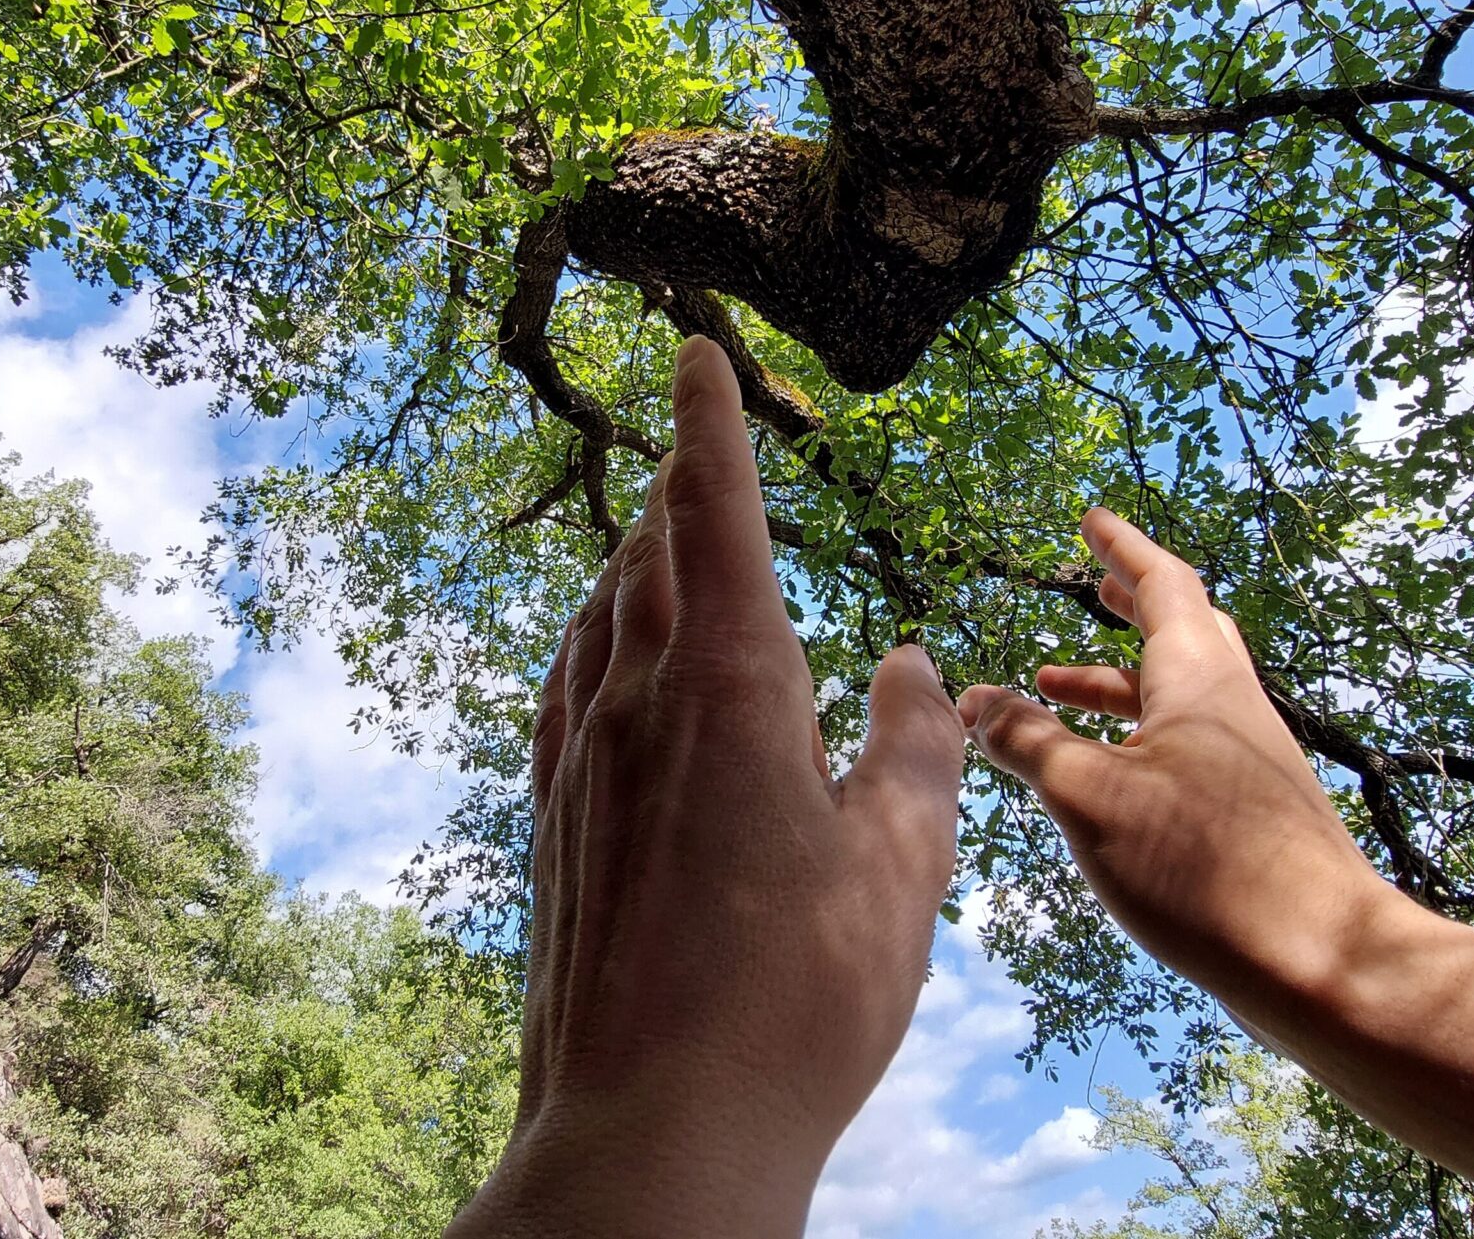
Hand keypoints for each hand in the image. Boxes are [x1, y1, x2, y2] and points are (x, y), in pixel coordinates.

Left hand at [449, 337, 964, 1237]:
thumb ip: (918, 748)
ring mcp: (580, 763)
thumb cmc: (798, 1000)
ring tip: (664, 536)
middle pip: (650, 553)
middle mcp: (638, 703)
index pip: (714, 513)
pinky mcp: (555, 823)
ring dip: (636, 561)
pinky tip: (608, 662)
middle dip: (679, 484)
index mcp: (732, 688)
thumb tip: (918, 663)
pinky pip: (569, 692)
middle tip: (696, 436)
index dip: (708, 423)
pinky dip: (597, 644)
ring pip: (602, 619)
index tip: (693, 348)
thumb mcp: (900, 867)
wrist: (651, 1124)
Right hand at [956, 508, 1415, 1012]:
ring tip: (1052, 687)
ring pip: (1182, 695)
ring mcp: (1249, 762)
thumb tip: (971, 699)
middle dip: (1131, 606)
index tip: (1091, 519)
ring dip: (1119, 682)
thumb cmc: (1204, 868)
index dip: (1122, 550)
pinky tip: (1103, 776)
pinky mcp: (1254, 814)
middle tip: (1091, 587)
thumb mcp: (1090, 797)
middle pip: (1184, 632)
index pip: (1164, 585)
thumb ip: (1028, 742)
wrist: (1322, 960)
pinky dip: (1137, 735)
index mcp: (1200, 680)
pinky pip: (1188, 746)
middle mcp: (1233, 707)